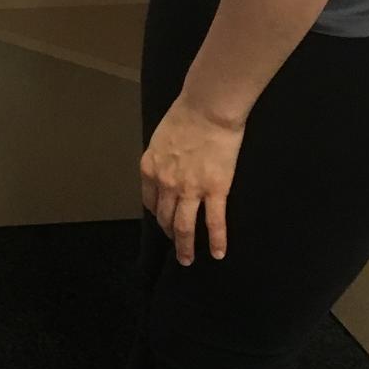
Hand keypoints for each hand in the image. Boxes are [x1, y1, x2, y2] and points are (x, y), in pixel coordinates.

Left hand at [140, 96, 242, 265]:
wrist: (208, 109)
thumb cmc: (185, 115)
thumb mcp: (161, 137)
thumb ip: (161, 157)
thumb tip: (167, 166)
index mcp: (150, 169)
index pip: (149, 201)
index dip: (156, 214)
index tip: (162, 220)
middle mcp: (166, 183)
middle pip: (164, 217)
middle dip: (168, 234)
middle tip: (176, 246)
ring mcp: (190, 189)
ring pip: (184, 226)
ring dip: (185, 246)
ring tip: (187, 260)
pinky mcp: (215, 190)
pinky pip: (214, 222)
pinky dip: (217, 241)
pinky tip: (218, 253)